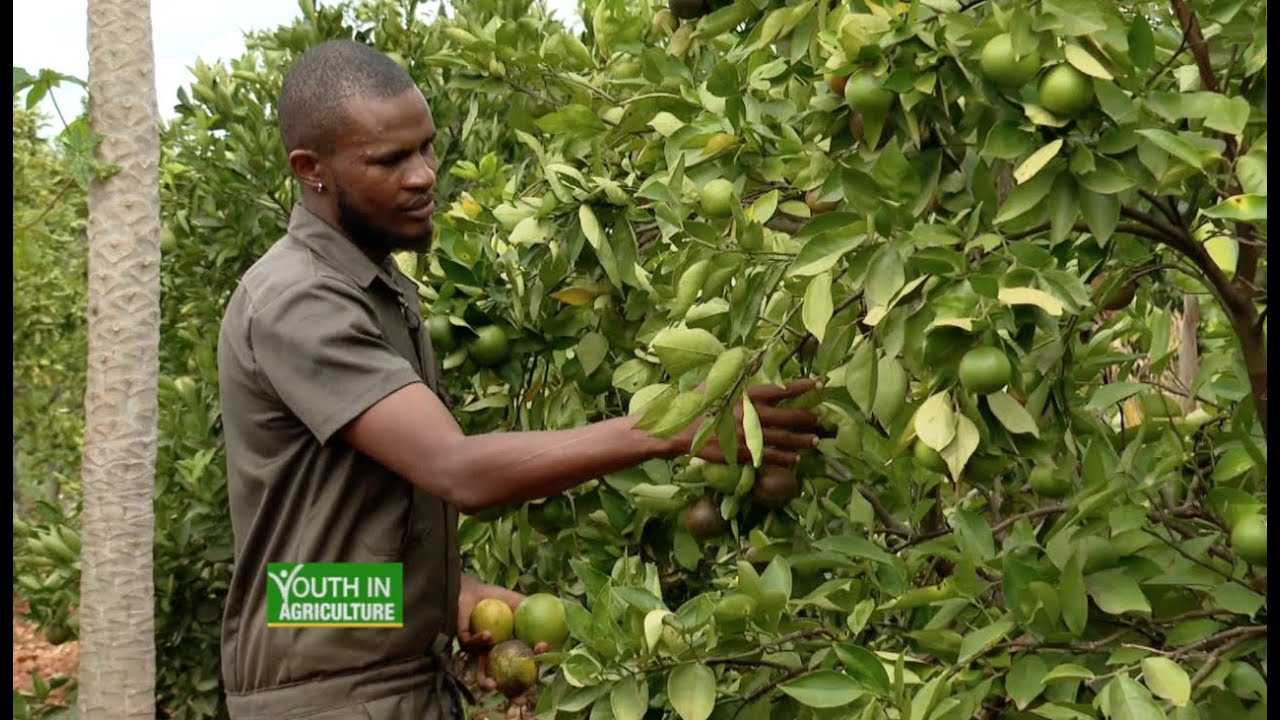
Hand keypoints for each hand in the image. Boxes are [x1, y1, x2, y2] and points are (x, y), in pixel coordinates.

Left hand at [457, 576, 548, 713]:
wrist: (472, 587)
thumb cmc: (496, 597)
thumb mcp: (520, 603)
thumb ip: (537, 611)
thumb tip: (564, 612)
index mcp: (511, 648)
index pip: (525, 666)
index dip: (533, 672)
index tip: (540, 667)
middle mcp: (495, 655)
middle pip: (505, 679)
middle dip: (512, 693)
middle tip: (519, 701)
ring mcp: (479, 651)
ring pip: (482, 672)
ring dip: (486, 681)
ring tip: (493, 684)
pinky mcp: (465, 642)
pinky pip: (472, 646)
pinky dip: (481, 640)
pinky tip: (488, 634)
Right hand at [672, 378, 826, 464]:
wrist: (678, 431)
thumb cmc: (695, 404)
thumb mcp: (716, 383)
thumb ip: (737, 374)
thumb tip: (754, 359)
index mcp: (746, 394)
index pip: (781, 389)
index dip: (802, 387)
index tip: (819, 384)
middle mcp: (751, 414)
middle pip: (788, 416)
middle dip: (808, 418)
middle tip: (822, 420)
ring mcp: (748, 435)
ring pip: (783, 438)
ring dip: (802, 440)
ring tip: (815, 440)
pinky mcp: (743, 452)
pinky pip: (769, 455)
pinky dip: (784, 457)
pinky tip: (796, 458)